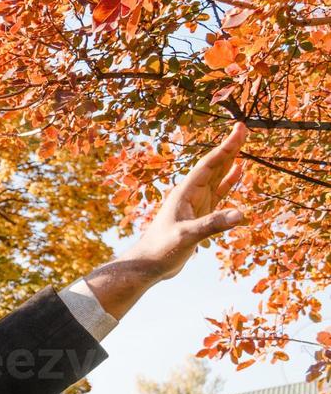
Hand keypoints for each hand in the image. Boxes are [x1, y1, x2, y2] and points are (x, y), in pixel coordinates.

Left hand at [85, 123, 247, 318]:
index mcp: (186, 193)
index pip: (209, 165)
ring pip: (217, 177)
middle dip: (229, 148)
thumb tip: (240, 214)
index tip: (238, 130)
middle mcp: (191, 194)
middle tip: (244, 129)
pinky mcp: (200, 215)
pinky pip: (219, 193)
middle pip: (214, 166)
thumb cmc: (162, 249)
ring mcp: (196, 204)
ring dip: (230, 161)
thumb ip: (212, 224)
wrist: (150, 264)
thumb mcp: (187, 236)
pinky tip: (238, 171)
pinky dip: (229, 181)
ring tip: (243, 145)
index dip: (225, 147)